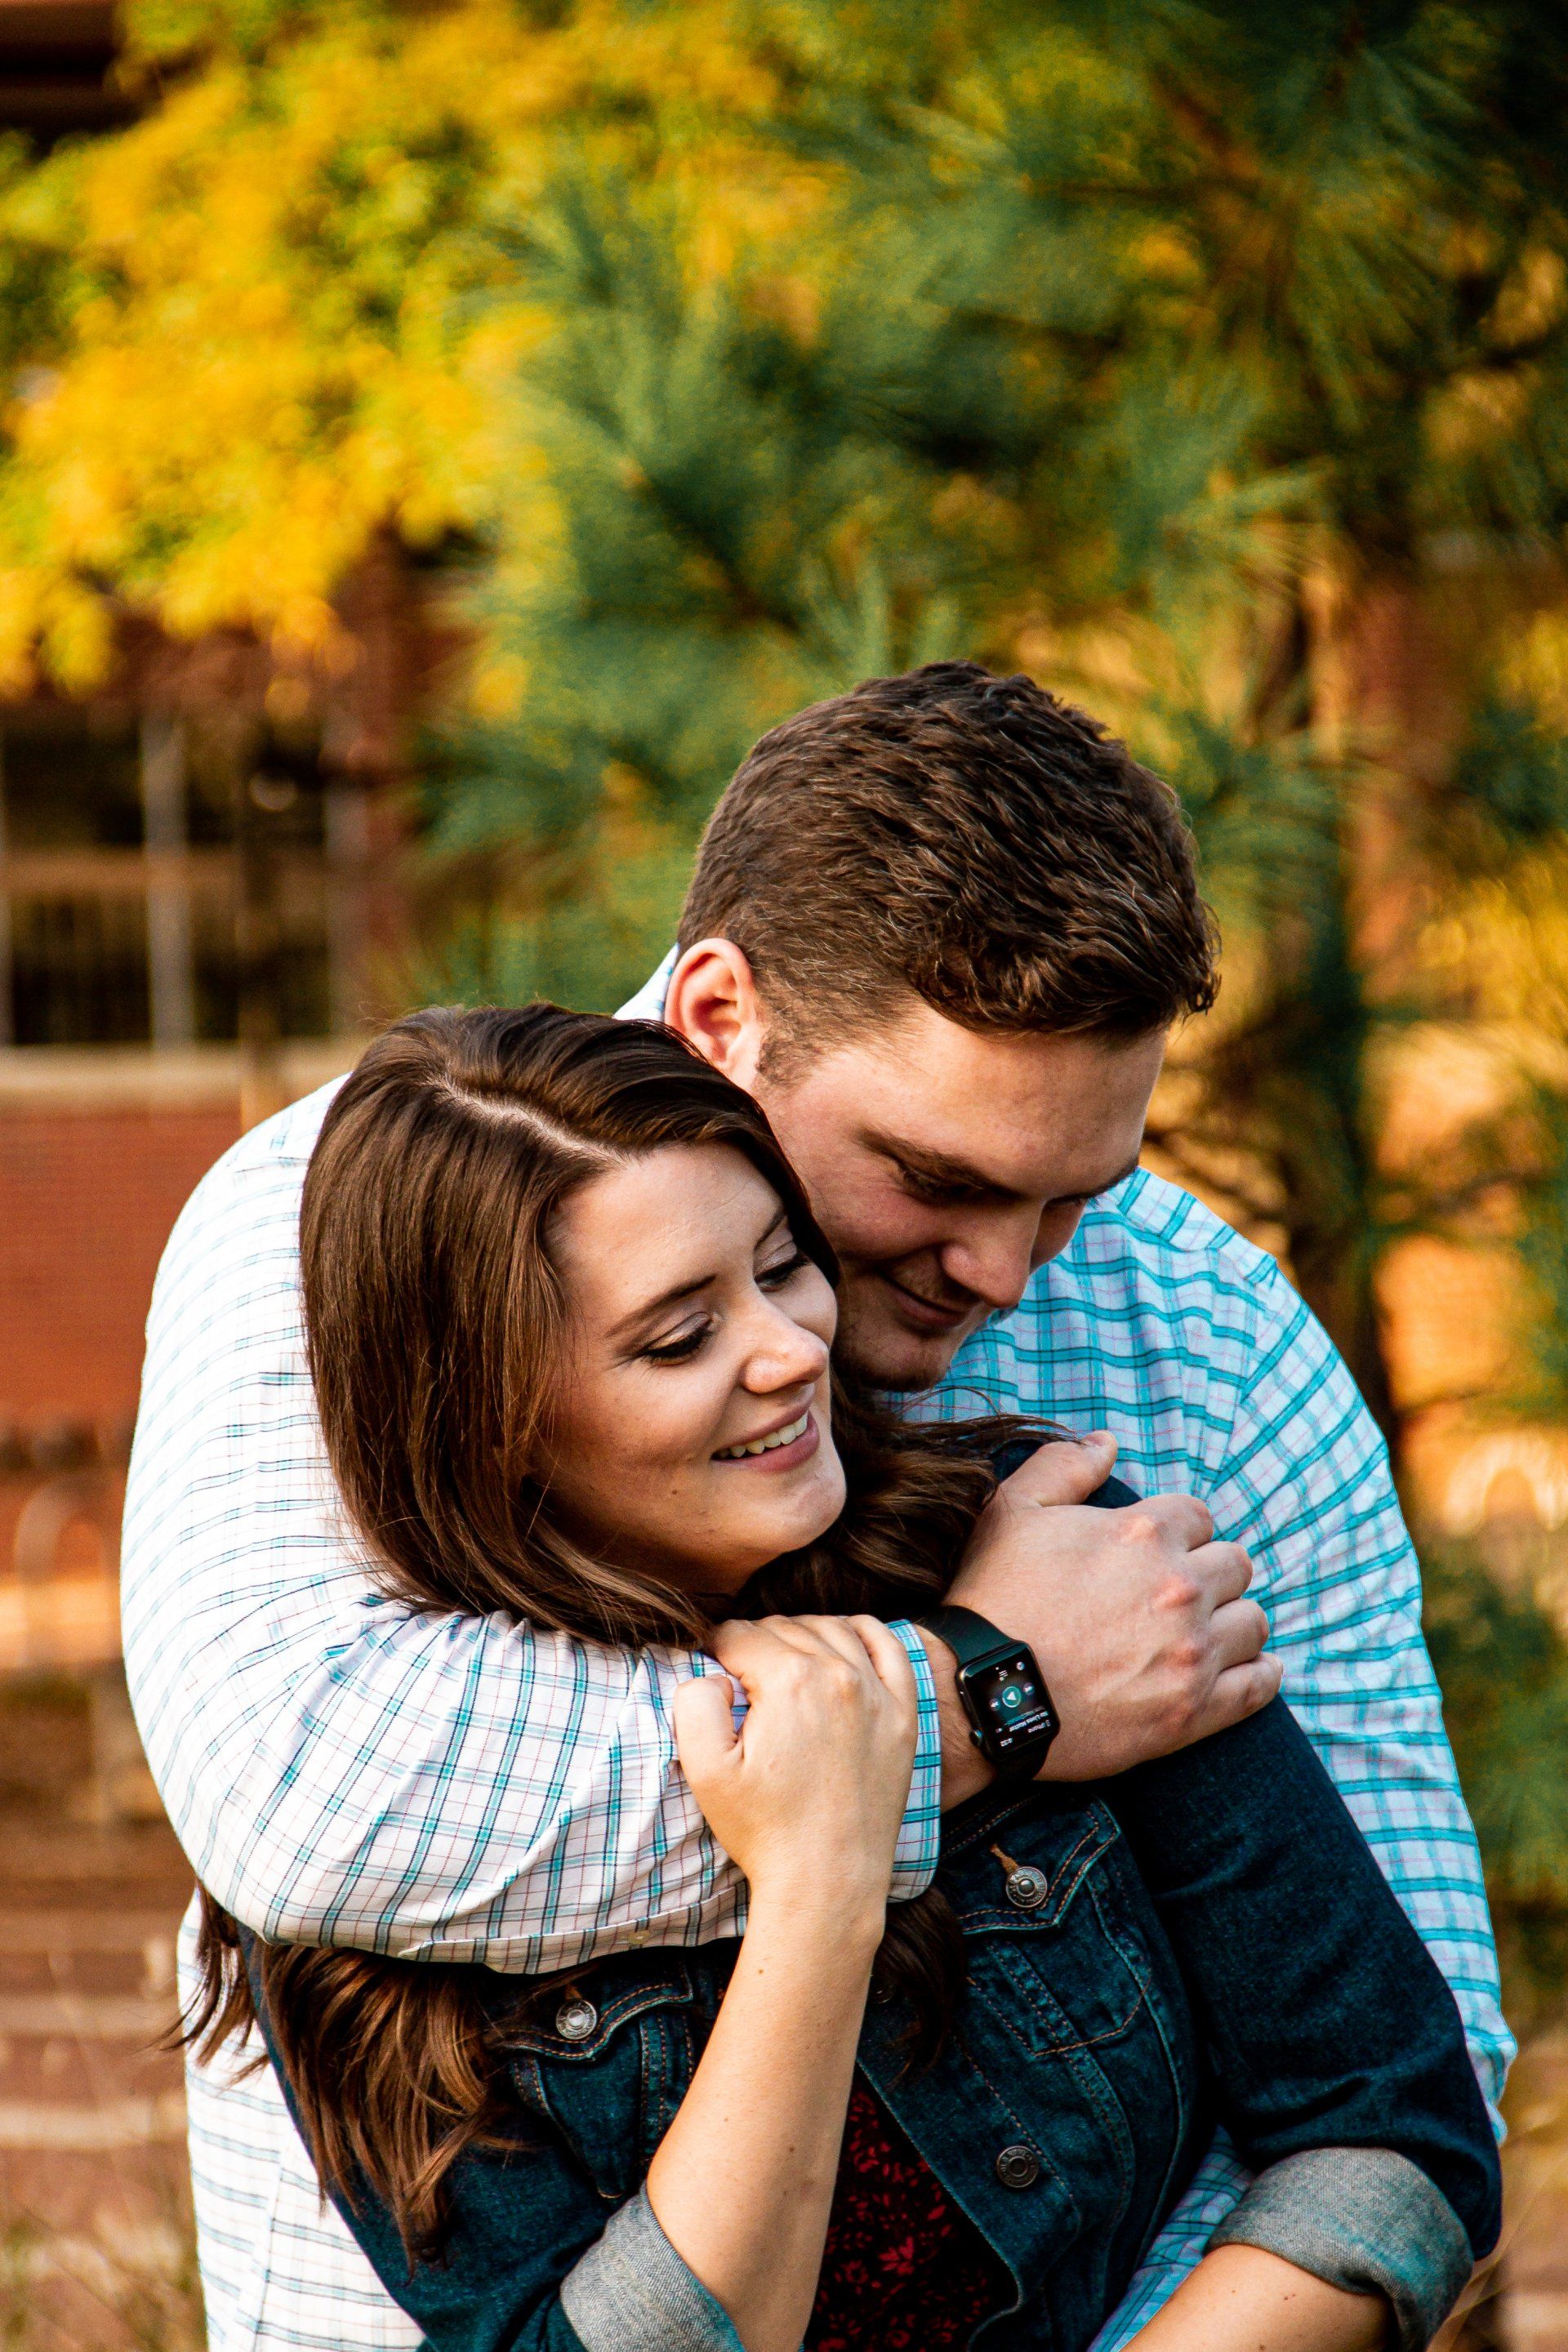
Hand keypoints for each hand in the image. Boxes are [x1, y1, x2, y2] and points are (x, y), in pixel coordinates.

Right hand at [678, 1615, 917, 1924]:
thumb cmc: (764, 1829)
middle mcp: (839, 1674)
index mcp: (789, 1681)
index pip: (740, 1634)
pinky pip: (889, 1648)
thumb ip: (694, 1702)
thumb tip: (714, 1672)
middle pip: (783, 1628)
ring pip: (831, 1629)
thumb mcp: (705, 1770)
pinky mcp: (903, 1715)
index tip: (712, 1670)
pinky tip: (844, 1641)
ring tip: (782, 1664)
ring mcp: (878, 1693)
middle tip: (741, 1677)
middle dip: (755, 1644)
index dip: (716, 1649)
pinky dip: (863, 1633)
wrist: (827, 1880)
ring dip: (801, 1636)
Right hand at [939, 1433, 1279, 1787]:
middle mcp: (1180, 1588)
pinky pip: (1258, 1686)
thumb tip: (1106, 1442)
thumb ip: (1064, 1465)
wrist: (979, 1694)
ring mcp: (1192, 1652)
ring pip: (1252, 1621)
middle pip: (1234, 1564)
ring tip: (1201, 1631)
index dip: (1176, 1531)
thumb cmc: (991, 1598)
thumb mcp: (1012, 1511)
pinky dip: (1257, 1674)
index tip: (1154, 1553)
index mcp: (1144, 1532)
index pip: (1198, 1516)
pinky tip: (1243, 1668)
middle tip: (1174, 1594)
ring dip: (1230, 1621)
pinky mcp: (1193, 1711)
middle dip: (1207, 1572)